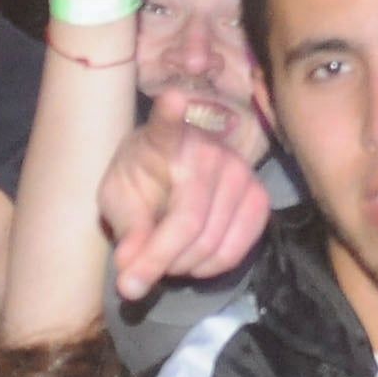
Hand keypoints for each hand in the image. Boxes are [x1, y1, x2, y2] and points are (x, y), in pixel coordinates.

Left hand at [99, 111, 272, 297]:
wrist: (170, 174)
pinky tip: (191, 261)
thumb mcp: (117, 201)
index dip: (169, 114)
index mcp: (163, 140)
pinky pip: (236, 251)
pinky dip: (208, 269)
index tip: (170, 98)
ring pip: (211, 243)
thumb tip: (129, 265)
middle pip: (188, 222)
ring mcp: (241, 172)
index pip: (166, 125)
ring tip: (163, 262)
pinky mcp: (260, 198)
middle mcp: (208, 150)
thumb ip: (126, 230)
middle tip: (134, 278)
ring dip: (181, 268)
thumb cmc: (139, 182)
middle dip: (158, 262)